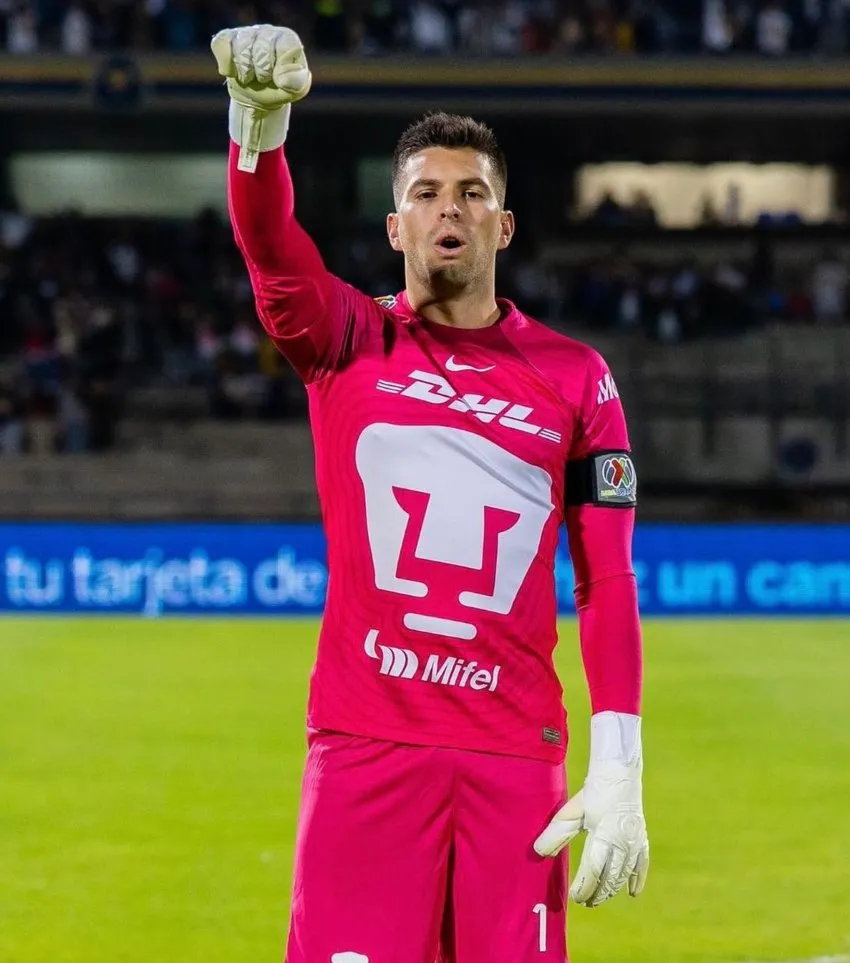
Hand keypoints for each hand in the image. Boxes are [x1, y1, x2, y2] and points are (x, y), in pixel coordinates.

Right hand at [211, 25, 311, 170]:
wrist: (258, 97)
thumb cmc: (279, 89)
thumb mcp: (296, 90)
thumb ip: (297, 82)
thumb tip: (282, 78)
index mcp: (287, 39)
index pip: (284, 46)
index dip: (278, 68)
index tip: (277, 79)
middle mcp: (267, 31)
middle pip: (261, 48)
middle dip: (261, 73)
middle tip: (263, 79)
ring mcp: (246, 33)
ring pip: (241, 47)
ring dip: (245, 72)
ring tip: (250, 77)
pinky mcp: (228, 38)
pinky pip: (222, 45)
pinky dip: (226, 64)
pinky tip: (232, 72)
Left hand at [534, 712, 649, 907]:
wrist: (619, 773)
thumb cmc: (593, 792)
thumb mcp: (572, 811)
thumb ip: (556, 833)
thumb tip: (538, 852)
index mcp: (603, 836)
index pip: (592, 871)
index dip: (584, 887)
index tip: (575, 897)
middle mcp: (622, 843)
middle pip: (609, 878)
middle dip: (597, 893)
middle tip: (585, 902)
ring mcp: (634, 842)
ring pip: (624, 874)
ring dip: (612, 889)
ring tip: (599, 898)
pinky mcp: (641, 838)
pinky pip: (642, 865)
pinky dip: (637, 880)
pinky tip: (632, 893)